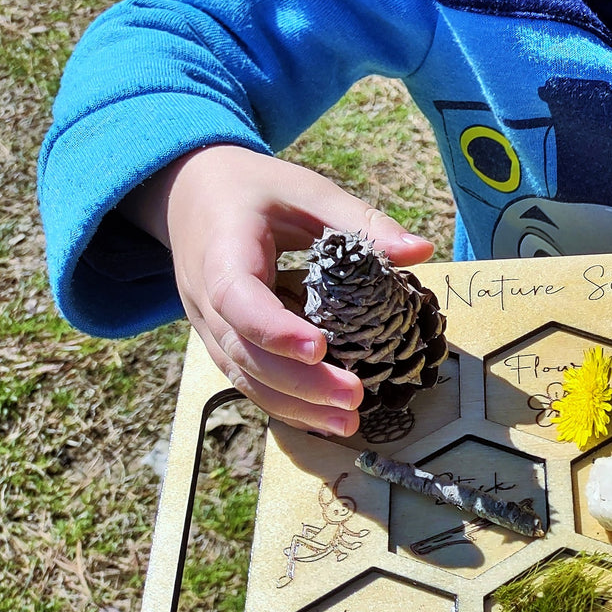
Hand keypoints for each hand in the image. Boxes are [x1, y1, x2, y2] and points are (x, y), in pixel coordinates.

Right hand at [122, 144, 433, 434]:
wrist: (190, 193)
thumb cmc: (254, 190)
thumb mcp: (305, 189)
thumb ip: (359, 221)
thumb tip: (422, 250)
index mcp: (221, 251)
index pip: (238, 298)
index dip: (275, 328)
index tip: (319, 350)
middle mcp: (205, 297)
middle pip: (244, 351)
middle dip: (298, 382)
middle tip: (354, 397)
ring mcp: (208, 324)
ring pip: (243, 375)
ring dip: (293, 404)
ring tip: (347, 422)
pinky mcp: (221, 340)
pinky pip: (247, 377)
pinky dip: (283, 402)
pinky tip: (323, 420)